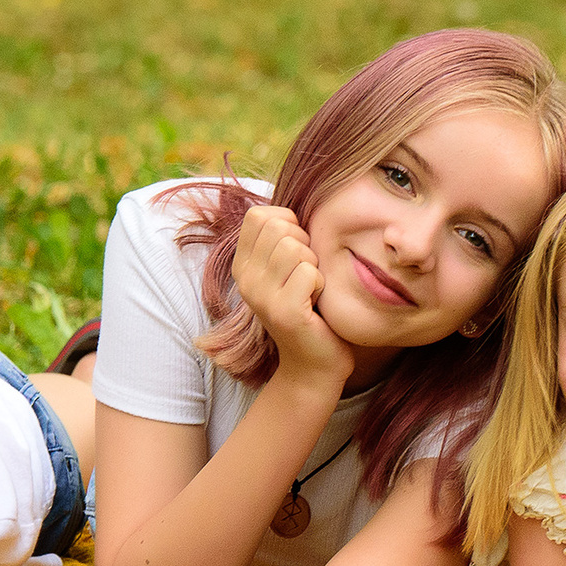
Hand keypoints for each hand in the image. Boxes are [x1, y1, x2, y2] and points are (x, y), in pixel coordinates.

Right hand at [232, 204, 354, 386]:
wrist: (315, 364)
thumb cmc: (310, 307)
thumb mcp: (288, 268)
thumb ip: (283, 237)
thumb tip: (295, 201)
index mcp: (243, 265)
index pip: (260, 215)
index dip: (289, 224)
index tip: (297, 253)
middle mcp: (245, 280)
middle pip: (280, 227)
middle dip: (305, 244)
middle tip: (308, 275)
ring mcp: (261, 297)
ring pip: (296, 247)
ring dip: (315, 265)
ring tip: (311, 290)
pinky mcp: (283, 312)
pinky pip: (310, 272)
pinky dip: (322, 284)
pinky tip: (317, 304)